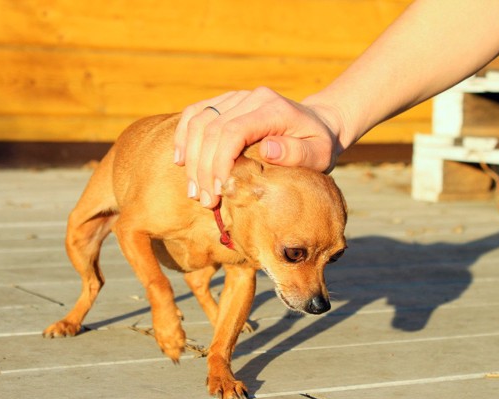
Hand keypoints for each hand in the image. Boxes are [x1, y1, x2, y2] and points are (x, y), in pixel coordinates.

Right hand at [173, 87, 343, 207]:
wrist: (319, 123)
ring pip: (198, 121)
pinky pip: (195, 113)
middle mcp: (251, 97)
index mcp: (272, 108)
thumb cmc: (319, 145)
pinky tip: (179, 161)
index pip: (233, 131)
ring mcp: (236, 97)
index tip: (219, 190)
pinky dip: (183, 136)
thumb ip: (297, 153)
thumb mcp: (320, 153)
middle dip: (202, 168)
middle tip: (205, 200)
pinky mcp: (226, 102)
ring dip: (190, 157)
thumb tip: (267, 149)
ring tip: (193, 191)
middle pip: (211, 129)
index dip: (219, 161)